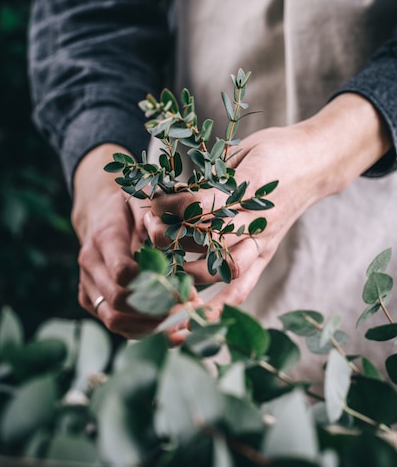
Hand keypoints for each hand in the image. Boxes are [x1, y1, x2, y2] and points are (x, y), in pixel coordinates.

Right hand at [71, 144, 162, 337]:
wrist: (100, 215)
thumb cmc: (129, 208)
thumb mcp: (143, 201)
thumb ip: (155, 221)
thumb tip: (164, 242)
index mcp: (104, 236)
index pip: (121, 270)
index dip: (149, 285)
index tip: (177, 289)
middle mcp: (91, 263)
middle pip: (118, 301)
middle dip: (155, 310)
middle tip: (186, 308)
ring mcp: (87, 284)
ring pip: (114, 319)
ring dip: (149, 325)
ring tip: (180, 320)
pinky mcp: (89, 300)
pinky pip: (114, 324)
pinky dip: (141, 329)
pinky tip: (167, 324)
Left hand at [145, 93, 391, 318]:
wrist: (317, 163)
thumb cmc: (276, 149)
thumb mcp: (243, 149)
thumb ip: (213, 173)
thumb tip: (175, 193)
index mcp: (249, 186)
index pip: (203, 204)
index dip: (173, 205)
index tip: (152, 201)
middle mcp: (256, 218)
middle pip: (206, 239)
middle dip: (172, 238)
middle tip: (150, 230)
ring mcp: (263, 239)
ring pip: (221, 267)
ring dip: (186, 271)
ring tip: (161, 265)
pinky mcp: (267, 253)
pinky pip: (245, 285)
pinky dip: (221, 304)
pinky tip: (197, 316)